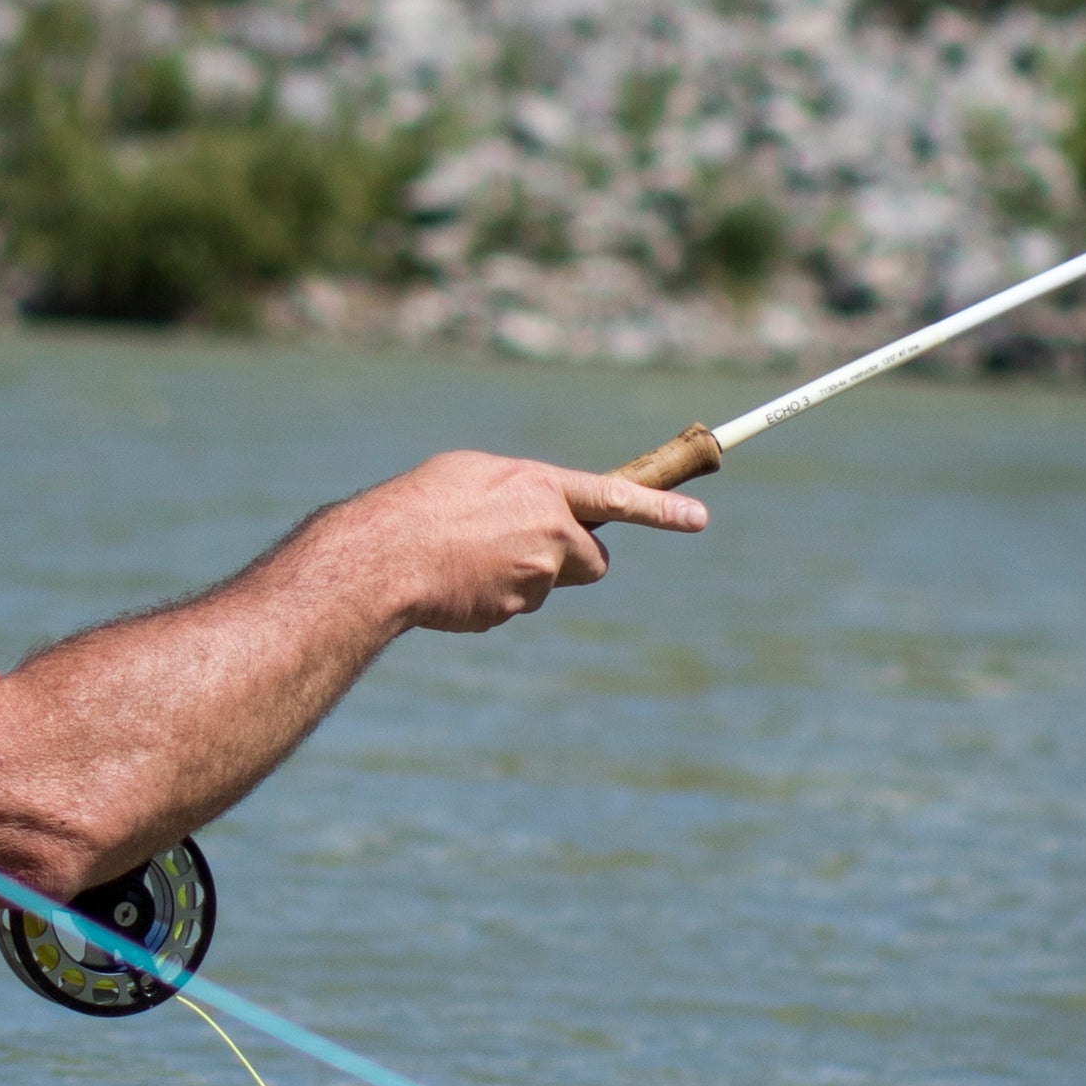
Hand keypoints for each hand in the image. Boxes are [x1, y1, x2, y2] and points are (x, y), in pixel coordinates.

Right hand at [369, 447, 708, 637]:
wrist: (385, 557)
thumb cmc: (421, 503)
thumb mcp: (473, 474)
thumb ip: (519, 490)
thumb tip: (535, 510)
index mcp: (543, 487)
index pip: (618, 497)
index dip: (663, 510)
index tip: (700, 519)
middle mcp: (550, 532)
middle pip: (592, 559)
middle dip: (573, 560)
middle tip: (530, 548)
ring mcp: (534, 576)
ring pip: (546, 583)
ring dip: (520, 574)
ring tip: (466, 556)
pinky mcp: (512, 610)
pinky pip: (511, 604)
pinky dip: (490, 596)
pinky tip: (455, 581)